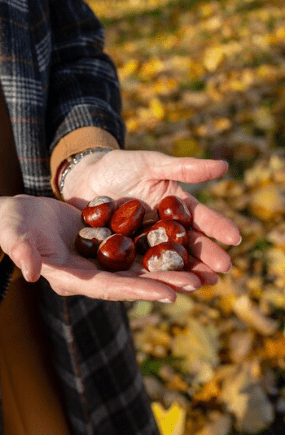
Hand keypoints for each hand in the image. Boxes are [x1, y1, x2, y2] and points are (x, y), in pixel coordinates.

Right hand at [0, 195, 195, 301]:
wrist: (25, 213)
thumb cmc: (14, 223)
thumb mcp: (15, 233)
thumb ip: (22, 251)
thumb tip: (27, 273)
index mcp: (72, 278)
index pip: (109, 288)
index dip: (138, 290)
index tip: (168, 294)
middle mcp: (92, 274)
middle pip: (133, 281)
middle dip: (165, 282)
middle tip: (198, 283)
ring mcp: (102, 260)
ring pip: (141, 266)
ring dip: (169, 268)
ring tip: (200, 270)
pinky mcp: (108, 244)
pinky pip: (137, 247)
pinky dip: (159, 247)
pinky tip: (183, 245)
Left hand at [61, 149, 241, 284]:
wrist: (85, 175)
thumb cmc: (121, 165)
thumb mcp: (152, 163)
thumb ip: (185, 168)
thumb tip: (224, 166)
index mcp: (174, 206)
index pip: (199, 218)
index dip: (217, 227)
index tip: (235, 238)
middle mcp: (163, 227)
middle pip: (187, 244)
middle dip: (205, 258)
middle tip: (222, 271)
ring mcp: (144, 242)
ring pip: (167, 260)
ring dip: (184, 272)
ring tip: (200, 284)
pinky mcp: (123, 253)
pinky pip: (139, 266)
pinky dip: (152, 276)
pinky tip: (163, 287)